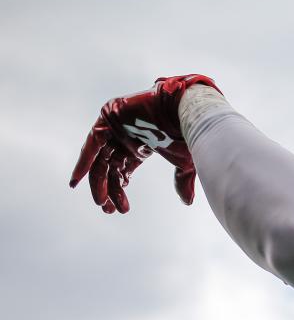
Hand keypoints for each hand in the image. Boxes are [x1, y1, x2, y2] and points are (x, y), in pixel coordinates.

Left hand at [68, 74, 217, 213]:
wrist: (186, 110)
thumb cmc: (188, 134)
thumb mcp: (185, 164)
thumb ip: (182, 182)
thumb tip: (187, 202)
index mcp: (139, 148)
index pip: (122, 172)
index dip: (118, 191)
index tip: (119, 210)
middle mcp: (124, 138)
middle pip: (109, 168)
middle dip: (107, 189)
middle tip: (108, 209)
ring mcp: (116, 127)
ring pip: (99, 158)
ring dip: (96, 180)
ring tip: (100, 202)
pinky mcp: (109, 116)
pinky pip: (92, 142)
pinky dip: (84, 160)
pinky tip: (78, 179)